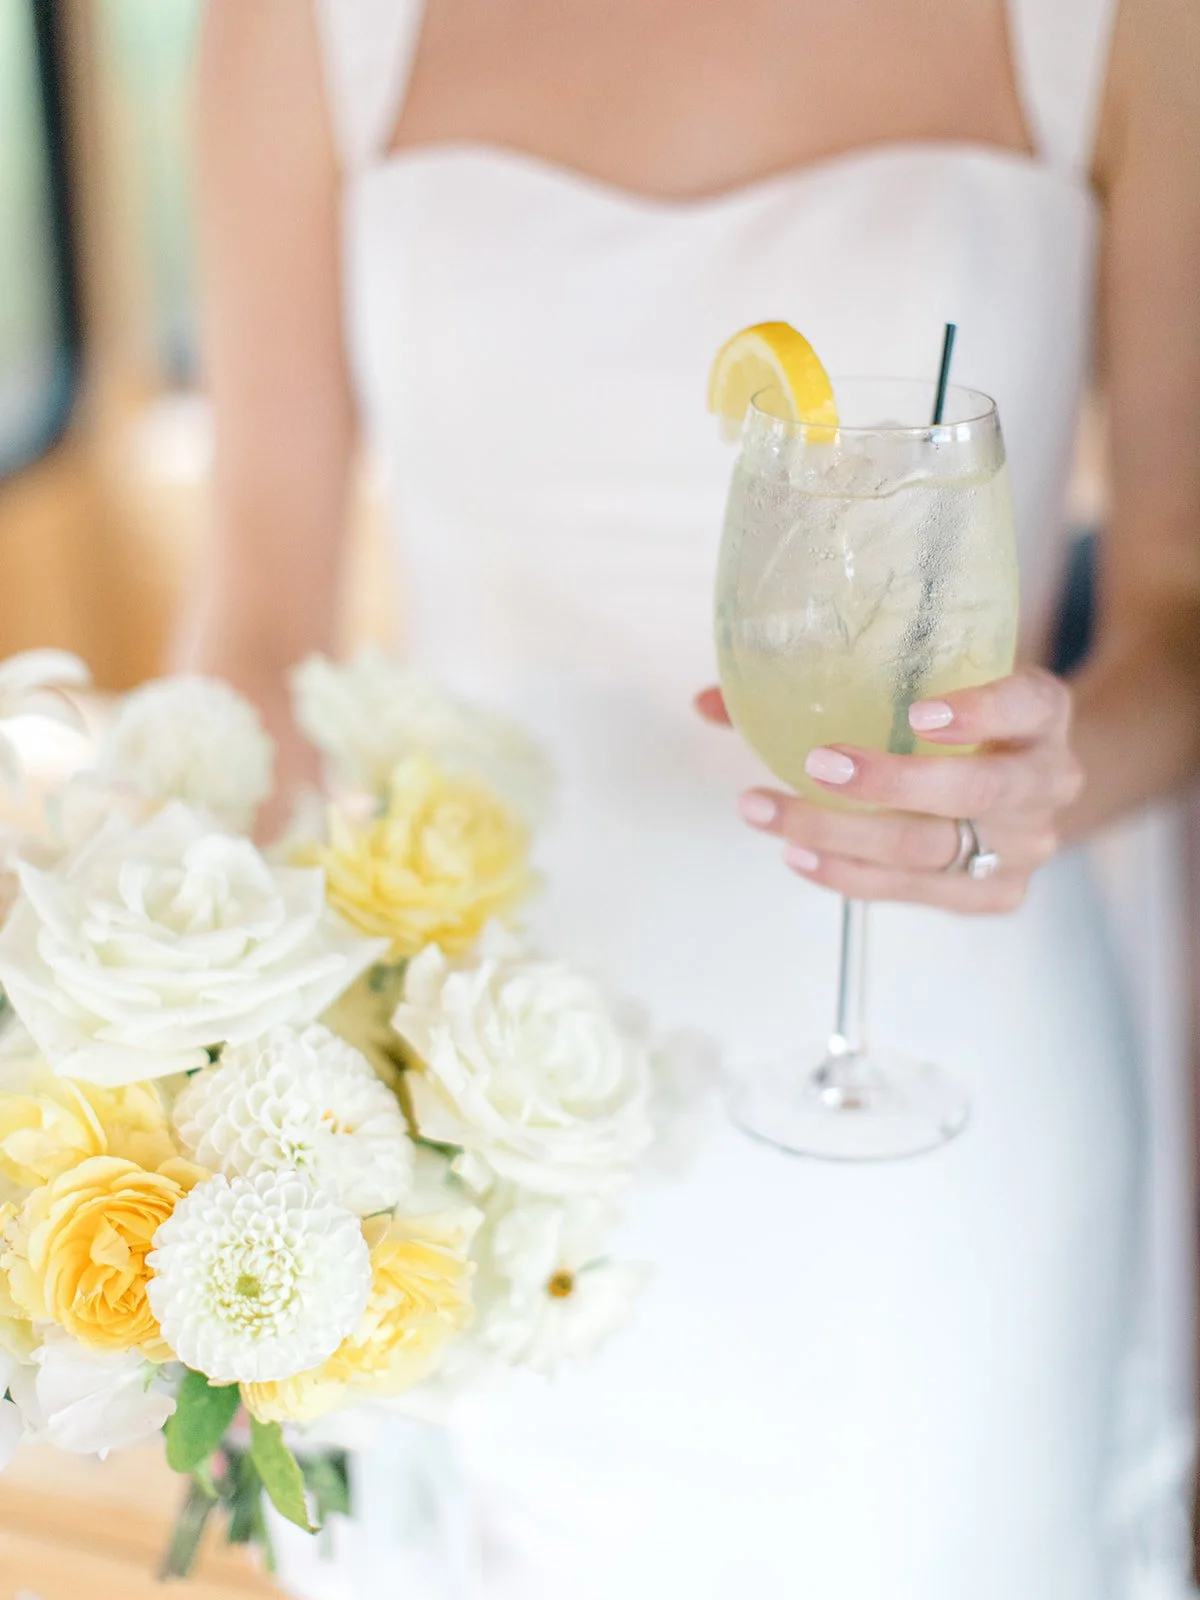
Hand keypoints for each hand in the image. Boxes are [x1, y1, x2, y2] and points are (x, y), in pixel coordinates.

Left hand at [696, 668, 1084, 913]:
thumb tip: (708, 699)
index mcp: (1042, 713)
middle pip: (977, 791)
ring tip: (769, 810)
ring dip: (842, 833)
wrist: (1024, 777)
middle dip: (891, 783)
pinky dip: (850, 875)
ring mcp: (1025, 845)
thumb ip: (836, 680)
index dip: (981, 710)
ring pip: (933, 848)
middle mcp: (1046, 780)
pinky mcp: (994, 894)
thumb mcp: (925, 683)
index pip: (1029, 705)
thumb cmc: (960, 722)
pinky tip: (798, 854)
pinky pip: (915, 892)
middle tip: (818, 765)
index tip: (919, 712)